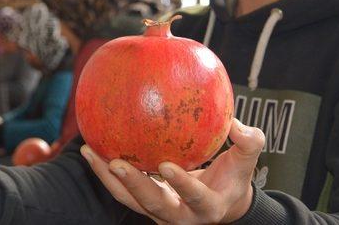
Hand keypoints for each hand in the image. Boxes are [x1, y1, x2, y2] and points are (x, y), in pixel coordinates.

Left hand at [81, 119, 264, 223]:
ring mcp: (159, 213)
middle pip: (154, 204)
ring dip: (108, 177)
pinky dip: (104, 170)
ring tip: (89, 151)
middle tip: (116, 163)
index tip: (167, 165)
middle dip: (134, 185)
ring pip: (129, 199)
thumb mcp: (247, 161)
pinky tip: (90, 147)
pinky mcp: (145, 204)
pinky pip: (121, 189)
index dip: (182, 184)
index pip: (194, 197)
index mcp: (208, 206)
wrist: (221, 203)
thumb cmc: (234, 176)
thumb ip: (248, 142)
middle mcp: (181, 216)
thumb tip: (235, 123)